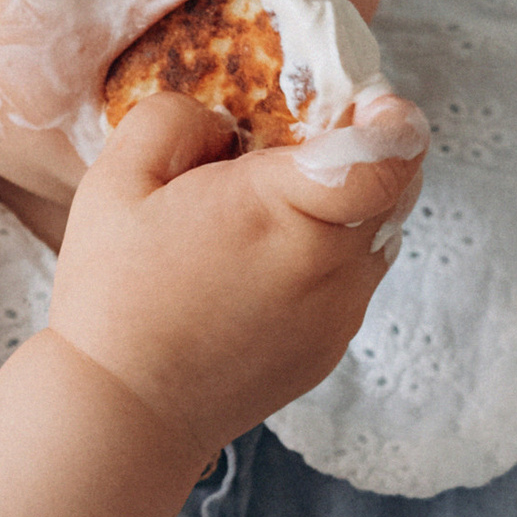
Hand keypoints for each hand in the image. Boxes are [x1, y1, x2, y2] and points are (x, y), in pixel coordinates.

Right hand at [45, 90, 423, 466]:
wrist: (124, 411)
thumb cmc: (114, 296)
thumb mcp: (115, 178)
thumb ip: (174, 118)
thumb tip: (224, 124)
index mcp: (283, 208)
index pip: (392, 153)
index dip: (393, 119)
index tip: (363, 106)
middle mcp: (329, 262)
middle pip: (402, 184)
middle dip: (368, 150)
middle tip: (306, 146)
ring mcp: (338, 311)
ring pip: (381, 232)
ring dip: (349, 205)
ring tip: (275, 212)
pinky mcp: (331, 347)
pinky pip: (353, 279)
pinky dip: (328, 256)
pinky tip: (261, 266)